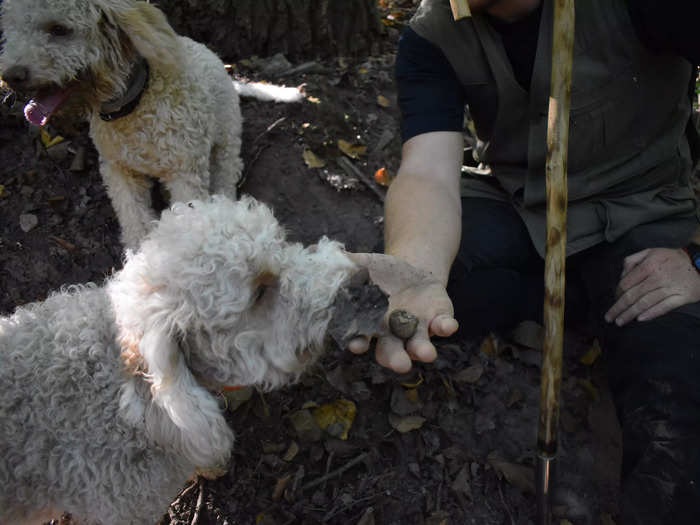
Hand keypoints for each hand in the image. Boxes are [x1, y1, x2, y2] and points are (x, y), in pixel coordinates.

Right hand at [344, 253, 458, 372]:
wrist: (412, 271)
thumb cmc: (381, 273)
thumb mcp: (363, 265)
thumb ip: (344, 264)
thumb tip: (315, 252)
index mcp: (370, 324)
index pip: (361, 338)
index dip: (358, 342)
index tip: (357, 345)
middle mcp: (393, 334)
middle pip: (392, 352)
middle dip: (396, 359)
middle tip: (400, 365)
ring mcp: (417, 329)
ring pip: (419, 345)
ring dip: (423, 350)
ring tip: (427, 354)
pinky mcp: (438, 319)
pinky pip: (442, 326)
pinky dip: (445, 327)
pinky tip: (448, 327)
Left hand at [604, 247, 699, 325]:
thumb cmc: (671, 258)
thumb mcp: (650, 252)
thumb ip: (632, 261)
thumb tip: (621, 276)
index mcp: (649, 265)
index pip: (627, 283)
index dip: (617, 293)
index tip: (614, 300)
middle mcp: (658, 276)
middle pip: (633, 295)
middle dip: (618, 308)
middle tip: (609, 318)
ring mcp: (670, 287)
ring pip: (645, 303)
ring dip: (630, 314)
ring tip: (620, 322)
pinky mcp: (682, 296)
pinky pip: (664, 307)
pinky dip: (652, 313)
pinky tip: (640, 319)